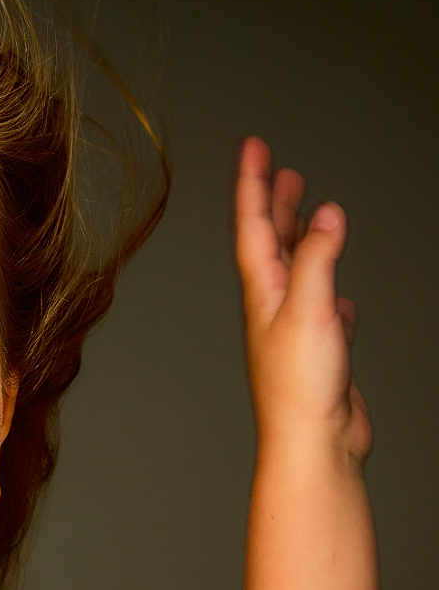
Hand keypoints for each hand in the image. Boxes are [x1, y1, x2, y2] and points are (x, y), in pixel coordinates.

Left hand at [233, 136, 372, 465]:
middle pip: (269, 244)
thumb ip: (316, 260)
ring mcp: (293, 330)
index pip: (252, 226)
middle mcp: (271, 307)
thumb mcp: (308, 310)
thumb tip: (326, 214)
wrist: (312, 443)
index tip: (252, 146)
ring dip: (300, 239)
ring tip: (308, 213)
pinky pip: (320, 310)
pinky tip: (337, 293)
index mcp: (262, 292)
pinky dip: (327, 290)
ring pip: (295, 272)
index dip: (252, 183)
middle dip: (273, 204)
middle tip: (280, 170)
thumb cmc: (301, 386)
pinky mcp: (316, 353)